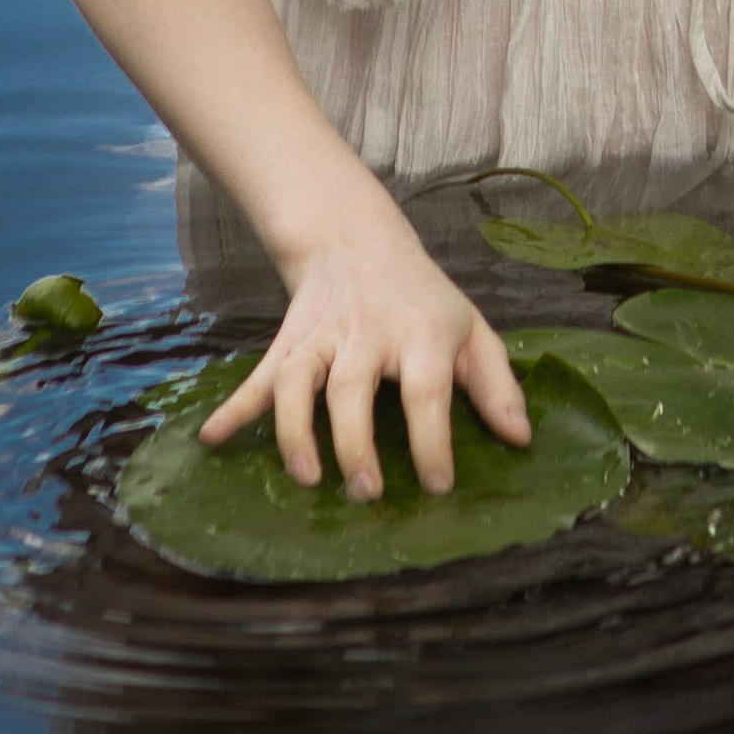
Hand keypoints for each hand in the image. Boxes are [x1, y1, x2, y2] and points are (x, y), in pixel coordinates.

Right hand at [199, 215, 530, 498]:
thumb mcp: (472, 329)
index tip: (438, 486)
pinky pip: (258, 378)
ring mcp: (321, 338)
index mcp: (421, 332)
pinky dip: (234, 407)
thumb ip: (496, 384)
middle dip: (355, 443)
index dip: (431, 439)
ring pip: (298, 382)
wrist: (356, 240)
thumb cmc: (422, 300)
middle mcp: (367, 333)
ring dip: (294, 431)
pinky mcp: (288, 344)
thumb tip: (520, 439)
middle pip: (352, 388)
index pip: (427, 389)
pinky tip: (213, 439)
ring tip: (306, 478)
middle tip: (366, 493)